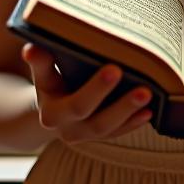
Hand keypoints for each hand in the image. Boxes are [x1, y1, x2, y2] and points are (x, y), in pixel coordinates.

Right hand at [22, 42, 152, 143]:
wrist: (53, 108)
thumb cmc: (51, 81)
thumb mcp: (43, 74)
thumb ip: (41, 62)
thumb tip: (32, 48)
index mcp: (52, 113)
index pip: (75, 102)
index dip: (95, 89)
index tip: (115, 69)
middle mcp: (68, 130)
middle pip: (95, 119)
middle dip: (119, 102)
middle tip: (142, 85)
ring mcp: (86, 135)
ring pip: (109, 128)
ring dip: (129, 111)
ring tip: (148, 93)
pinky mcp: (102, 135)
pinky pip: (120, 131)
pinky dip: (134, 122)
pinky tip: (151, 110)